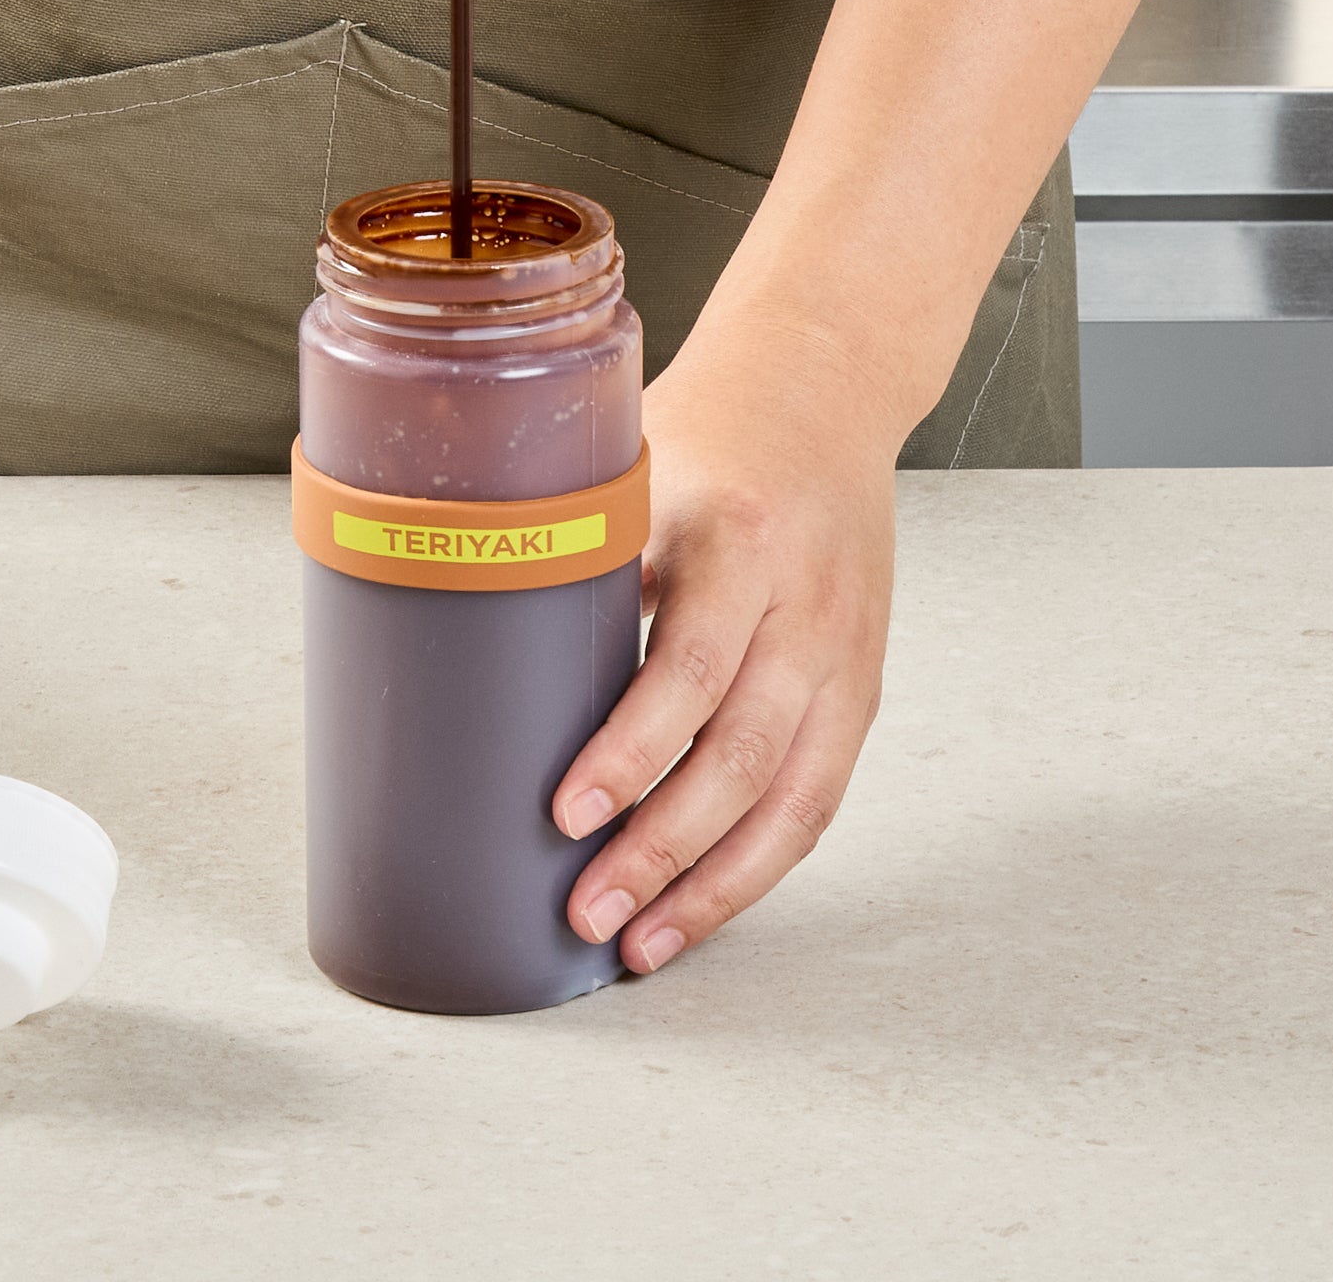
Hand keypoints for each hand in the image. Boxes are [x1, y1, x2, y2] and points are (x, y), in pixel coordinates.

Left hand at [553, 318, 898, 973]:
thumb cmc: (708, 425)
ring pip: (794, 797)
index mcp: (740, 537)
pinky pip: (819, 794)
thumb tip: (470, 648)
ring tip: (640, 947)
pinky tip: (704, 905)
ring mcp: (846, 650)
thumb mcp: (635, 461)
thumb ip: (579, 550)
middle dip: (662, 849)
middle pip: (745, 754)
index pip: (692, 665)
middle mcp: (807, 602)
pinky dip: (762, 862)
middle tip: (585, 911)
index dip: (629, 751)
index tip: (562, 812)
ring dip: (715, 886)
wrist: (827, 385)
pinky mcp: (861, 683)